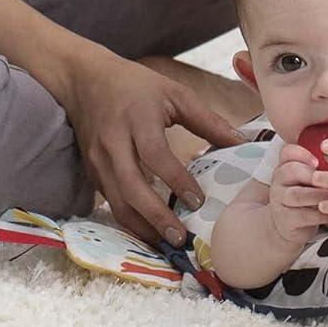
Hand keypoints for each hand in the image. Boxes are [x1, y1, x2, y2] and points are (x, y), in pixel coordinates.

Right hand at [53, 44, 244, 247]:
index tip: (198, 201)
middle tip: (181, 238)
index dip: (176, 180)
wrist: (86, 81)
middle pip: (131, 186)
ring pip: (117, 202)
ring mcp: (99, 160)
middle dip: (155, 216)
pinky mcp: (92, 172)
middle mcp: (114, 141)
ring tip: (167, 244)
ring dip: (141, 227)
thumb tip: (240, 143)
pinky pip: (110, 203)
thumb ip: (208, 120)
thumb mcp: (175, 94)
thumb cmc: (137, 86)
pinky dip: (130, 221)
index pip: (155, 154)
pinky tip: (150, 232)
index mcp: (137, 118)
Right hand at [268, 143, 327, 248]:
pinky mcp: (286, 220)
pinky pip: (302, 216)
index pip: (288, 152)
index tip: (318, 161)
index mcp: (285, 165)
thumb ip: (319, 168)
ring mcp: (280, 200)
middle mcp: (279, 180)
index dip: (303, 154)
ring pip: (297, 195)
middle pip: (291, 171)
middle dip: (314, 174)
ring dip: (318, 195)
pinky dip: (319, 215)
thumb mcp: (308, 178)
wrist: (289, 223)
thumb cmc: (304, 194)